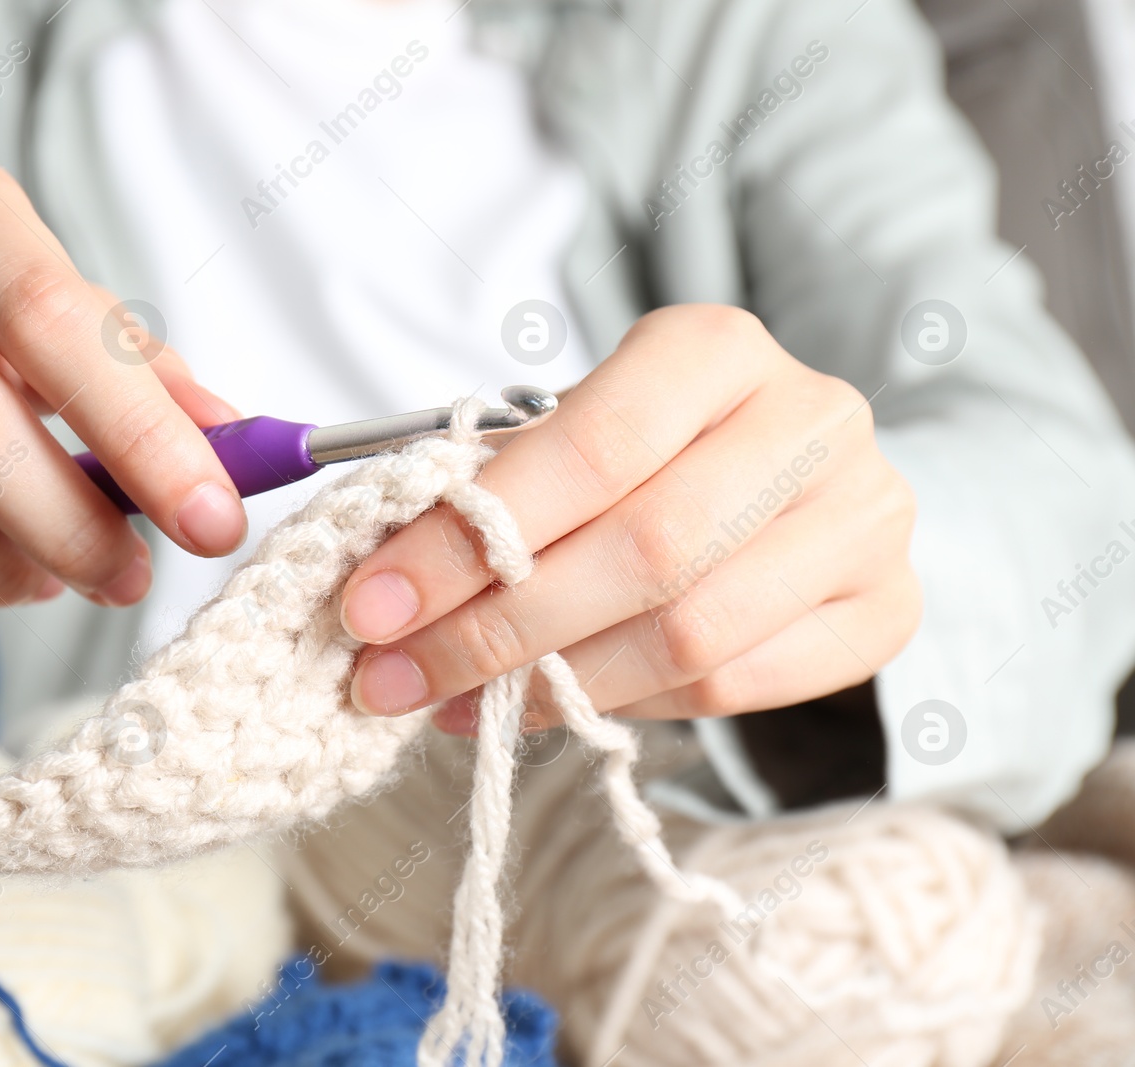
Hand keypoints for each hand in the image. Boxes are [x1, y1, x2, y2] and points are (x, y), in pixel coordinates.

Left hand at [339, 305, 919, 731]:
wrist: (793, 470)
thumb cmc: (649, 448)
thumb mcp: (570, 431)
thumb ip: (491, 489)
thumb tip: (378, 592)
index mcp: (716, 348)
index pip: (589, 448)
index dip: (469, 539)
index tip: (371, 605)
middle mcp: (811, 421)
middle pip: (645, 551)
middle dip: (495, 630)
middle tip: (393, 678)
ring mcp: (865, 518)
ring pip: (693, 633)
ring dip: (551, 685)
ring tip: (451, 706)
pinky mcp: (885, 608)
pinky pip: (736, 685)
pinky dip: (623, 704)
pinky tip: (544, 707)